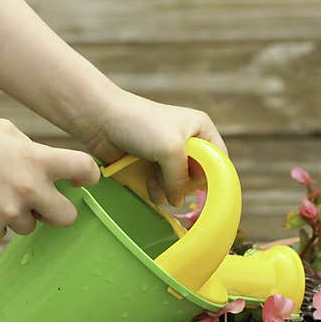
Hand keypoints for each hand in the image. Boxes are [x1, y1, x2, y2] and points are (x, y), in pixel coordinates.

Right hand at [0, 118, 99, 236]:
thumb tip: (57, 170)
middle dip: (60, 212)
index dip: (91, 176)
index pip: (84, 168)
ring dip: (20, 215)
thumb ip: (35, 152)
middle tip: (47, 203)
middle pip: (68, 217)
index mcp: (36, 159)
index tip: (85, 181)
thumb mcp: (6, 132)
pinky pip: (3, 231)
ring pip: (30, 227)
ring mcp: (8, 212)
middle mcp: (28, 189)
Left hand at [74, 89, 226, 206]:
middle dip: (184, 185)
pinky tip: (146, 184)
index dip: (213, 178)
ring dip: (167, 190)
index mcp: (201, 128)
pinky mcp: (151, 166)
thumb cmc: (139, 125)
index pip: (220, 161)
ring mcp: (169, 155)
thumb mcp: (171, 150)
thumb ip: (181, 179)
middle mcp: (188, 141)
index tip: (200, 191)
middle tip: (170, 182)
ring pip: (179, 187)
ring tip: (153, 182)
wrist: (100, 119)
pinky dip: (156, 190)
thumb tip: (177, 202)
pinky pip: (162, 188)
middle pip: (200, 178)